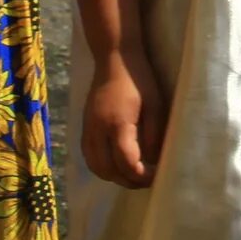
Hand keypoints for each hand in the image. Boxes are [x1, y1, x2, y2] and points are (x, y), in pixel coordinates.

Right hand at [79, 46, 164, 188]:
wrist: (114, 58)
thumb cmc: (139, 79)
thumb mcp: (156, 105)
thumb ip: (154, 135)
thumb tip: (153, 162)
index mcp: (118, 123)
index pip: (126, 162)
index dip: (141, 176)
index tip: (155, 176)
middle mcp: (98, 129)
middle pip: (107, 170)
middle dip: (128, 181)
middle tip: (146, 180)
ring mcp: (88, 128)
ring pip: (95, 166)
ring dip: (113, 177)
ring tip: (132, 175)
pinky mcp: (84, 126)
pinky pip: (89, 156)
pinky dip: (102, 167)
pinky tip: (116, 164)